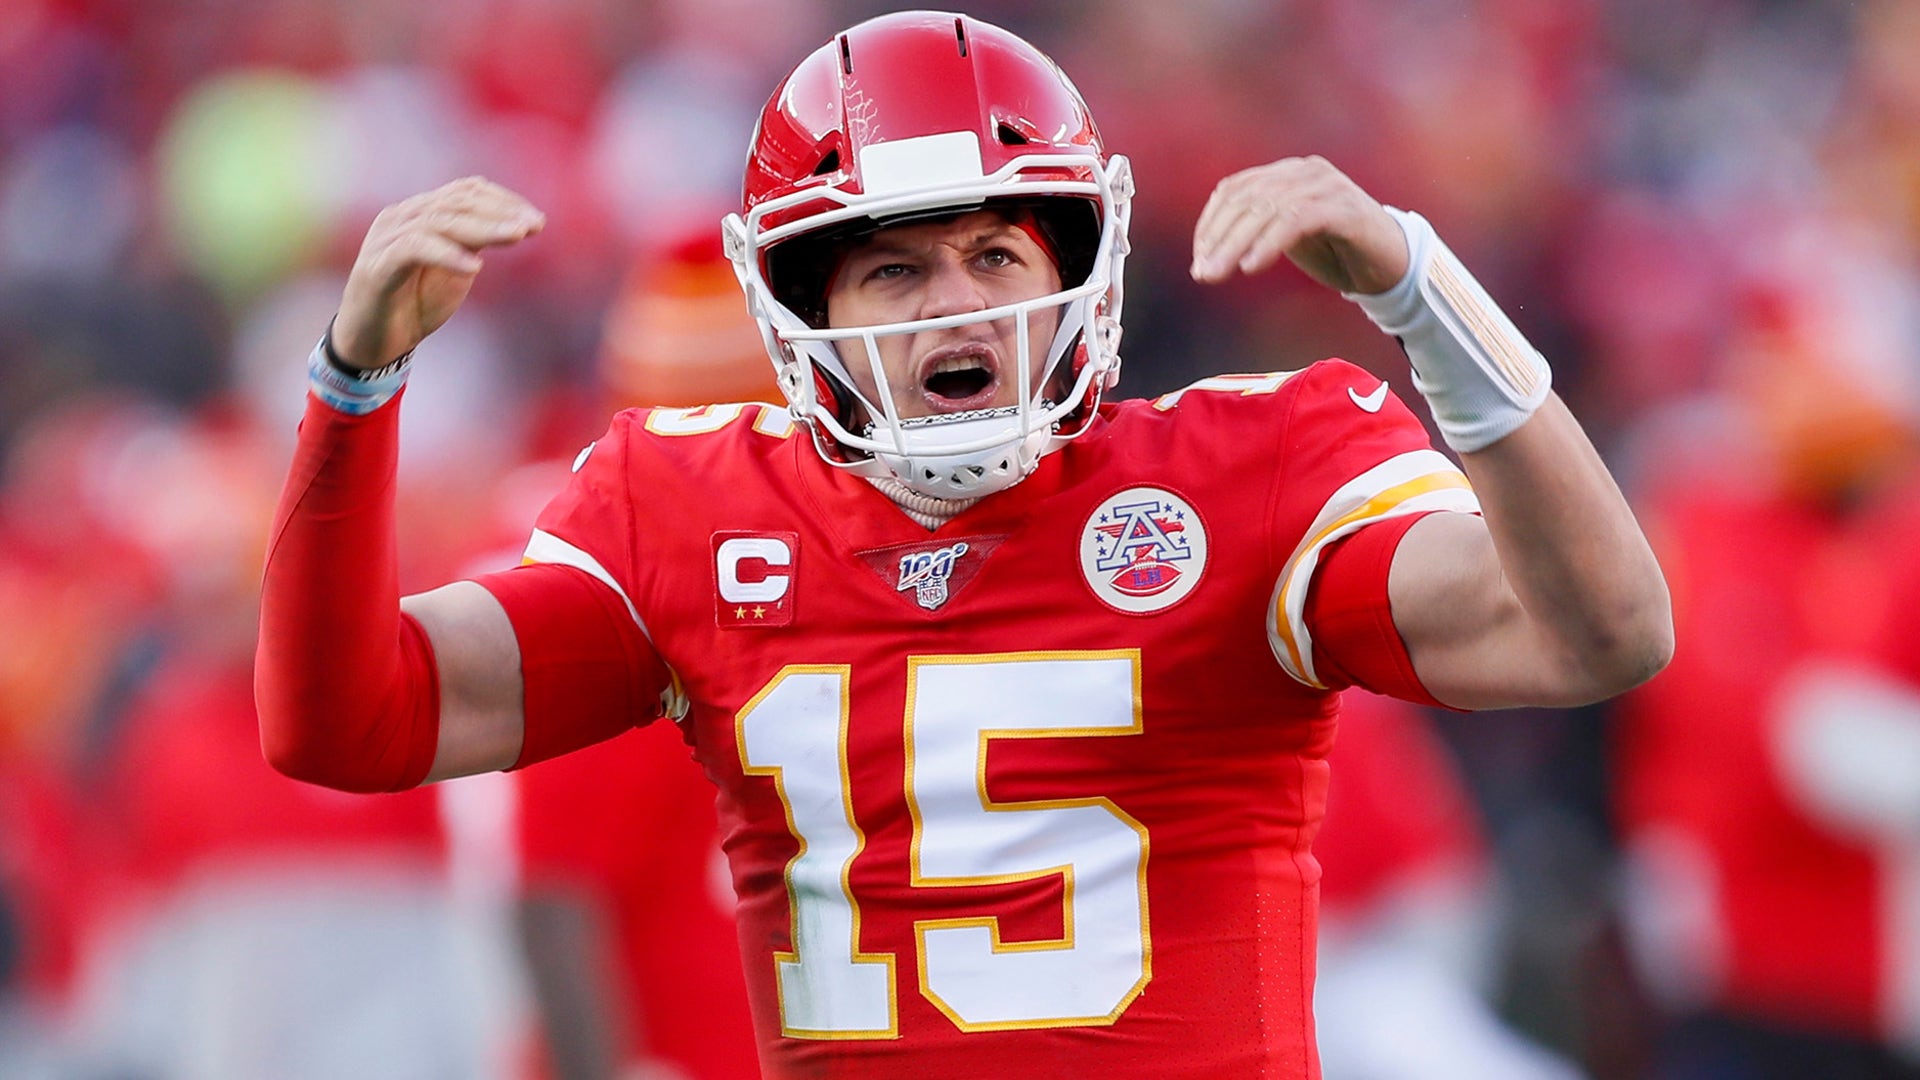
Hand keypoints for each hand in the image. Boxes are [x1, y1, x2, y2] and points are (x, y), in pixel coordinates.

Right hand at [332, 176, 544, 369]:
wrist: (374, 342)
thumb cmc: (415, 303)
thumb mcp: (455, 268)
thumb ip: (475, 243)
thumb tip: (518, 226)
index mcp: (419, 214)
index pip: (464, 192)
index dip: (503, 201)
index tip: (537, 220)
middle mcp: (400, 217)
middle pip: (455, 202)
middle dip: (499, 212)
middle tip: (533, 225)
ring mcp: (385, 239)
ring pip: (439, 222)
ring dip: (483, 228)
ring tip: (517, 236)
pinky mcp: (377, 267)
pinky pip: (414, 249)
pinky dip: (447, 255)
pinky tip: (475, 268)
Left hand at [1189, 155, 1407, 295]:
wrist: (1391, 265)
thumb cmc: (1336, 252)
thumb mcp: (1285, 239)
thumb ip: (1252, 236)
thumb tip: (1204, 258)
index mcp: (1287, 173)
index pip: (1235, 189)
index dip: (1210, 223)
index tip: (1199, 259)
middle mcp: (1306, 171)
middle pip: (1248, 198)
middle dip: (1219, 238)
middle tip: (1202, 273)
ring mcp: (1328, 186)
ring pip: (1268, 208)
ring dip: (1237, 244)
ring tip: (1219, 274)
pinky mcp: (1344, 208)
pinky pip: (1297, 220)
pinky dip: (1270, 242)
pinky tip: (1252, 266)